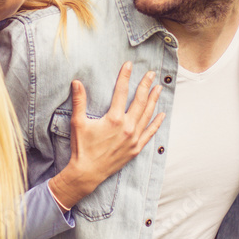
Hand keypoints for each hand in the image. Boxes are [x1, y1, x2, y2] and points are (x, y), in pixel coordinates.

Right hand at [49, 62, 164, 209]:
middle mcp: (127, 127)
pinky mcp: (136, 148)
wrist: (87, 173)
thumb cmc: (81, 148)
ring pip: (147, 115)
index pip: (121, 91)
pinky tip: (161, 114)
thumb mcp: (78, 123)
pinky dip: (156, 123)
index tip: (129, 65)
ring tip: (158, 88)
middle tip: (151, 73)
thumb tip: (76, 82)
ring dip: (153, 100)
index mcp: (114, 119)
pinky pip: (150, 133)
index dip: (125, 76)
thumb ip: (79, 101)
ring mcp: (134, 138)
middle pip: (139, 101)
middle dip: (145, 85)